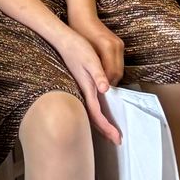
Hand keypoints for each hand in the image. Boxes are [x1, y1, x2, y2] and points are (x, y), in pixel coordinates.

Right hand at [54, 28, 120, 142]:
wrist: (62, 39)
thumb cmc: (78, 47)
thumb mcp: (90, 59)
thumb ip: (98, 74)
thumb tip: (105, 89)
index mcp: (87, 88)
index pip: (98, 115)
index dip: (107, 128)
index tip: (117, 138)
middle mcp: (83, 92)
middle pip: (94, 118)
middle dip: (105, 131)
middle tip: (117, 140)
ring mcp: (81, 89)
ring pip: (91, 112)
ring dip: (101, 123)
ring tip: (110, 131)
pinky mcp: (81, 84)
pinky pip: (90, 105)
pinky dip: (97, 113)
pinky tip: (100, 112)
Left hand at [69, 11, 124, 85]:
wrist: (84, 15)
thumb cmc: (80, 32)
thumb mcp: (84, 51)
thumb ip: (93, 67)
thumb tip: (97, 84)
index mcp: (108, 47)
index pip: (111, 73)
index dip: (105, 84)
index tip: (98, 93)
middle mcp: (117, 46)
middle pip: (118, 72)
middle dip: (110, 83)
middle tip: (100, 91)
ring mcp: (120, 44)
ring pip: (120, 68)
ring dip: (112, 77)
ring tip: (101, 84)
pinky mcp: (119, 44)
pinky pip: (119, 62)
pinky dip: (113, 69)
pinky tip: (104, 73)